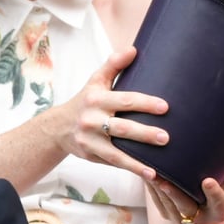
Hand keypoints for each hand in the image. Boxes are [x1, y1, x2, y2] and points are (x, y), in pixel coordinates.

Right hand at [60, 47, 169, 180]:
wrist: (58, 127)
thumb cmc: (87, 99)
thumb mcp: (96, 80)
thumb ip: (114, 64)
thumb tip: (134, 49)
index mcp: (97, 99)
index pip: (125, 100)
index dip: (145, 103)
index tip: (165, 107)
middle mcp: (92, 120)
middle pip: (121, 128)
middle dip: (144, 134)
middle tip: (166, 137)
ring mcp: (90, 141)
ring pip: (116, 152)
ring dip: (137, 161)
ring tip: (157, 167)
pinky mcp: (91, 156)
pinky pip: (113, 164)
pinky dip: (130, 169)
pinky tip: (149, 174)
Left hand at [146, 152, 223, 223]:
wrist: (203, 216)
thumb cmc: (219, 193)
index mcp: (218, 211)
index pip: (218, 204)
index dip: (214, 194)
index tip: (208, 181)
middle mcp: (199, 218)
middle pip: (185, 206)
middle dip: (175, 194)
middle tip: (165, 180)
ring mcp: (180, 218)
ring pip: (166, 204)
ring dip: (157, 189)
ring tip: (148, 171)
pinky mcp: (166, 214)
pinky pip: (156, 201)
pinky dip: (150, 188)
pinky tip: (143, 171)